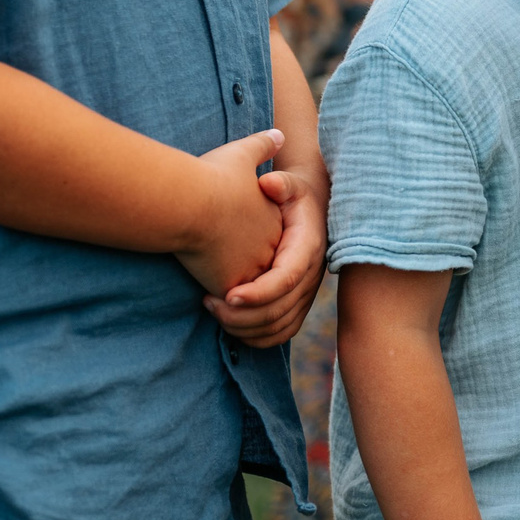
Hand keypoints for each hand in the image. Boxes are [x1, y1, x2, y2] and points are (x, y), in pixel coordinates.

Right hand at [178, 130, 286, 297]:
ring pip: (254, 299)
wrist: (190, 200)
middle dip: (253, 285)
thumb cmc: (211, 176)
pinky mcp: (233, 288)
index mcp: (277, 226)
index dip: (256, 254)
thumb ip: (262, 146)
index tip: (236, 254)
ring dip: (237, 302)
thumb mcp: (242, 154)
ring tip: (215, 297)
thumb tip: (279, 133)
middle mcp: (270, 251)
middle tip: (231, 289)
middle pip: (268, 277)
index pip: (274, 249)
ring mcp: (254, 271)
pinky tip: (206, 299)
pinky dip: (224, 309)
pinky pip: (234, 309)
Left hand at [209, 166, 325, 347]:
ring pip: (278, 327)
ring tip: (213, 309)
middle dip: (241, 314)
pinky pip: (280, 333)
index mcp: (308, 249)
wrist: (310, 209)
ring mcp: (306, 294)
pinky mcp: (298, 305)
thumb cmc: (291, 196)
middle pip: (279, 310)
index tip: (227, 294)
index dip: (258, 292)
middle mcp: (311, 276)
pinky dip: (255, 337)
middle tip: (208, 303)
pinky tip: (228, 324)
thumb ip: (281, 182)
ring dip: (244, 327)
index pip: (286, 279)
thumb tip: (268, 183)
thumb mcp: (290, 183)